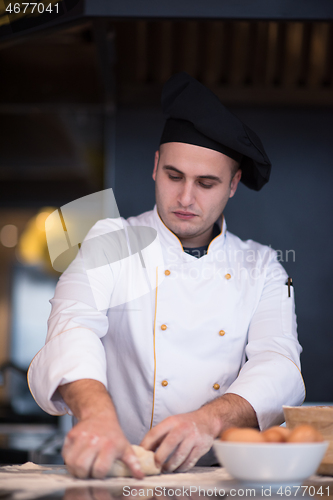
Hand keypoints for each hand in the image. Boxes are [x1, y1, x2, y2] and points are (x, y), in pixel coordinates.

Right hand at [62, 411, 143, 478]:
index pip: (99, 470)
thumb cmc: (113, 434)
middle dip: (85, 474)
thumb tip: (139, 476)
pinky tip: (78, 456)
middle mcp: (94, 440)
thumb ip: (133, 463)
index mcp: (109, 445)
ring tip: (84, 465)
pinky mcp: (71, 435)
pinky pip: (65, 455)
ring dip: (75, 468)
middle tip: (89, 470)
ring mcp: (81, 437)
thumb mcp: (125, 447)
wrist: (100, 415)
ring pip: (71, 463)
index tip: (101, 471)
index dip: (99, 474)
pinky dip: (69, 459)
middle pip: (82, 468)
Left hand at [140, 393, 257, 472]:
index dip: (146, 445)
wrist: (207, 420)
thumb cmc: (185, 424)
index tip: (141, 456)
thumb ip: (159, 436)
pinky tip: (177, 468)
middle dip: (159, 458)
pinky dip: (182, 468)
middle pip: (168, 444)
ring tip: (165, 469)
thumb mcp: (171, 424)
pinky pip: (189, 462)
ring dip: (170, 466)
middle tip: (155, 466)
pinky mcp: (201, 447)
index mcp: (171, 421)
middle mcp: (182, 428)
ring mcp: (193, 437)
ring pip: (180, 456)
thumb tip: (144, 451)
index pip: (155, 433)